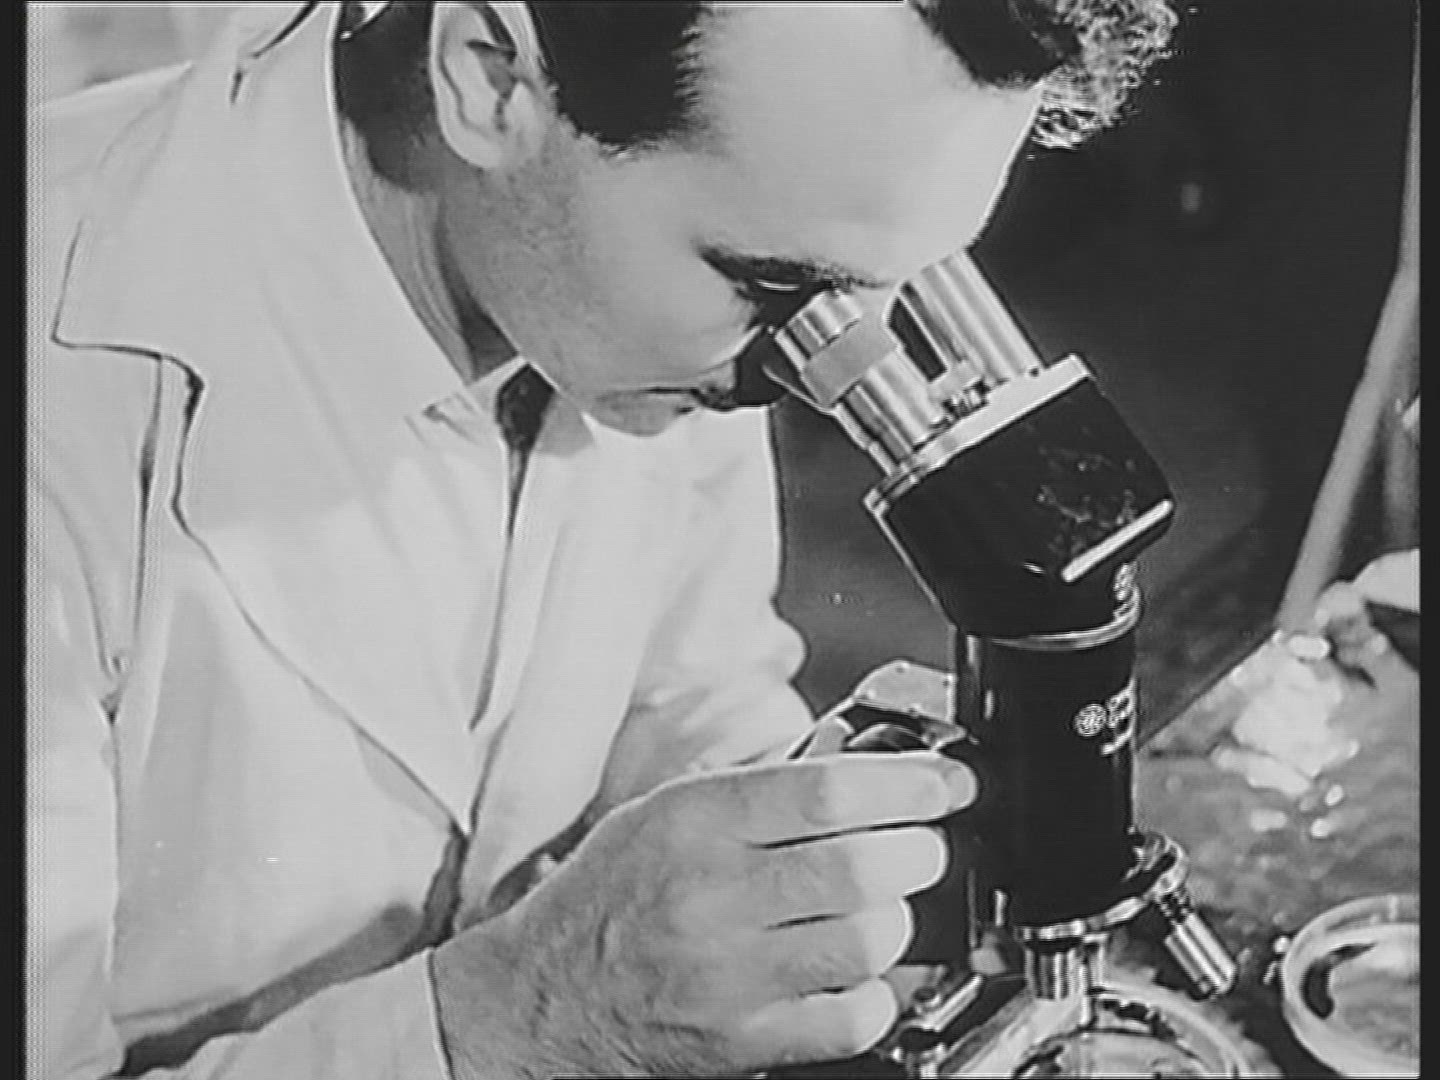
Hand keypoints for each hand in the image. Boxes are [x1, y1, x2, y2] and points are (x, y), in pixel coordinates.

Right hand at [431, 751, 976, 1078]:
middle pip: (860, 866)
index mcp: (692, 823)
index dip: (909, 784)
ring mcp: (729, 974)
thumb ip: (750, 790)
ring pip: (867, 940)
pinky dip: (876, 992)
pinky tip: (855, 972)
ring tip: (880, 908)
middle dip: (917, 851)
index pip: (826, 791)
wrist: (541, 1001)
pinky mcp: (743, 1040)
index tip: (947, 782)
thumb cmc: (604, 901)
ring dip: (896, 919)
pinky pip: (852, 1016)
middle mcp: (711, 895)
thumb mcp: (659, 814)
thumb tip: (854, 767)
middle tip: (920, 847)